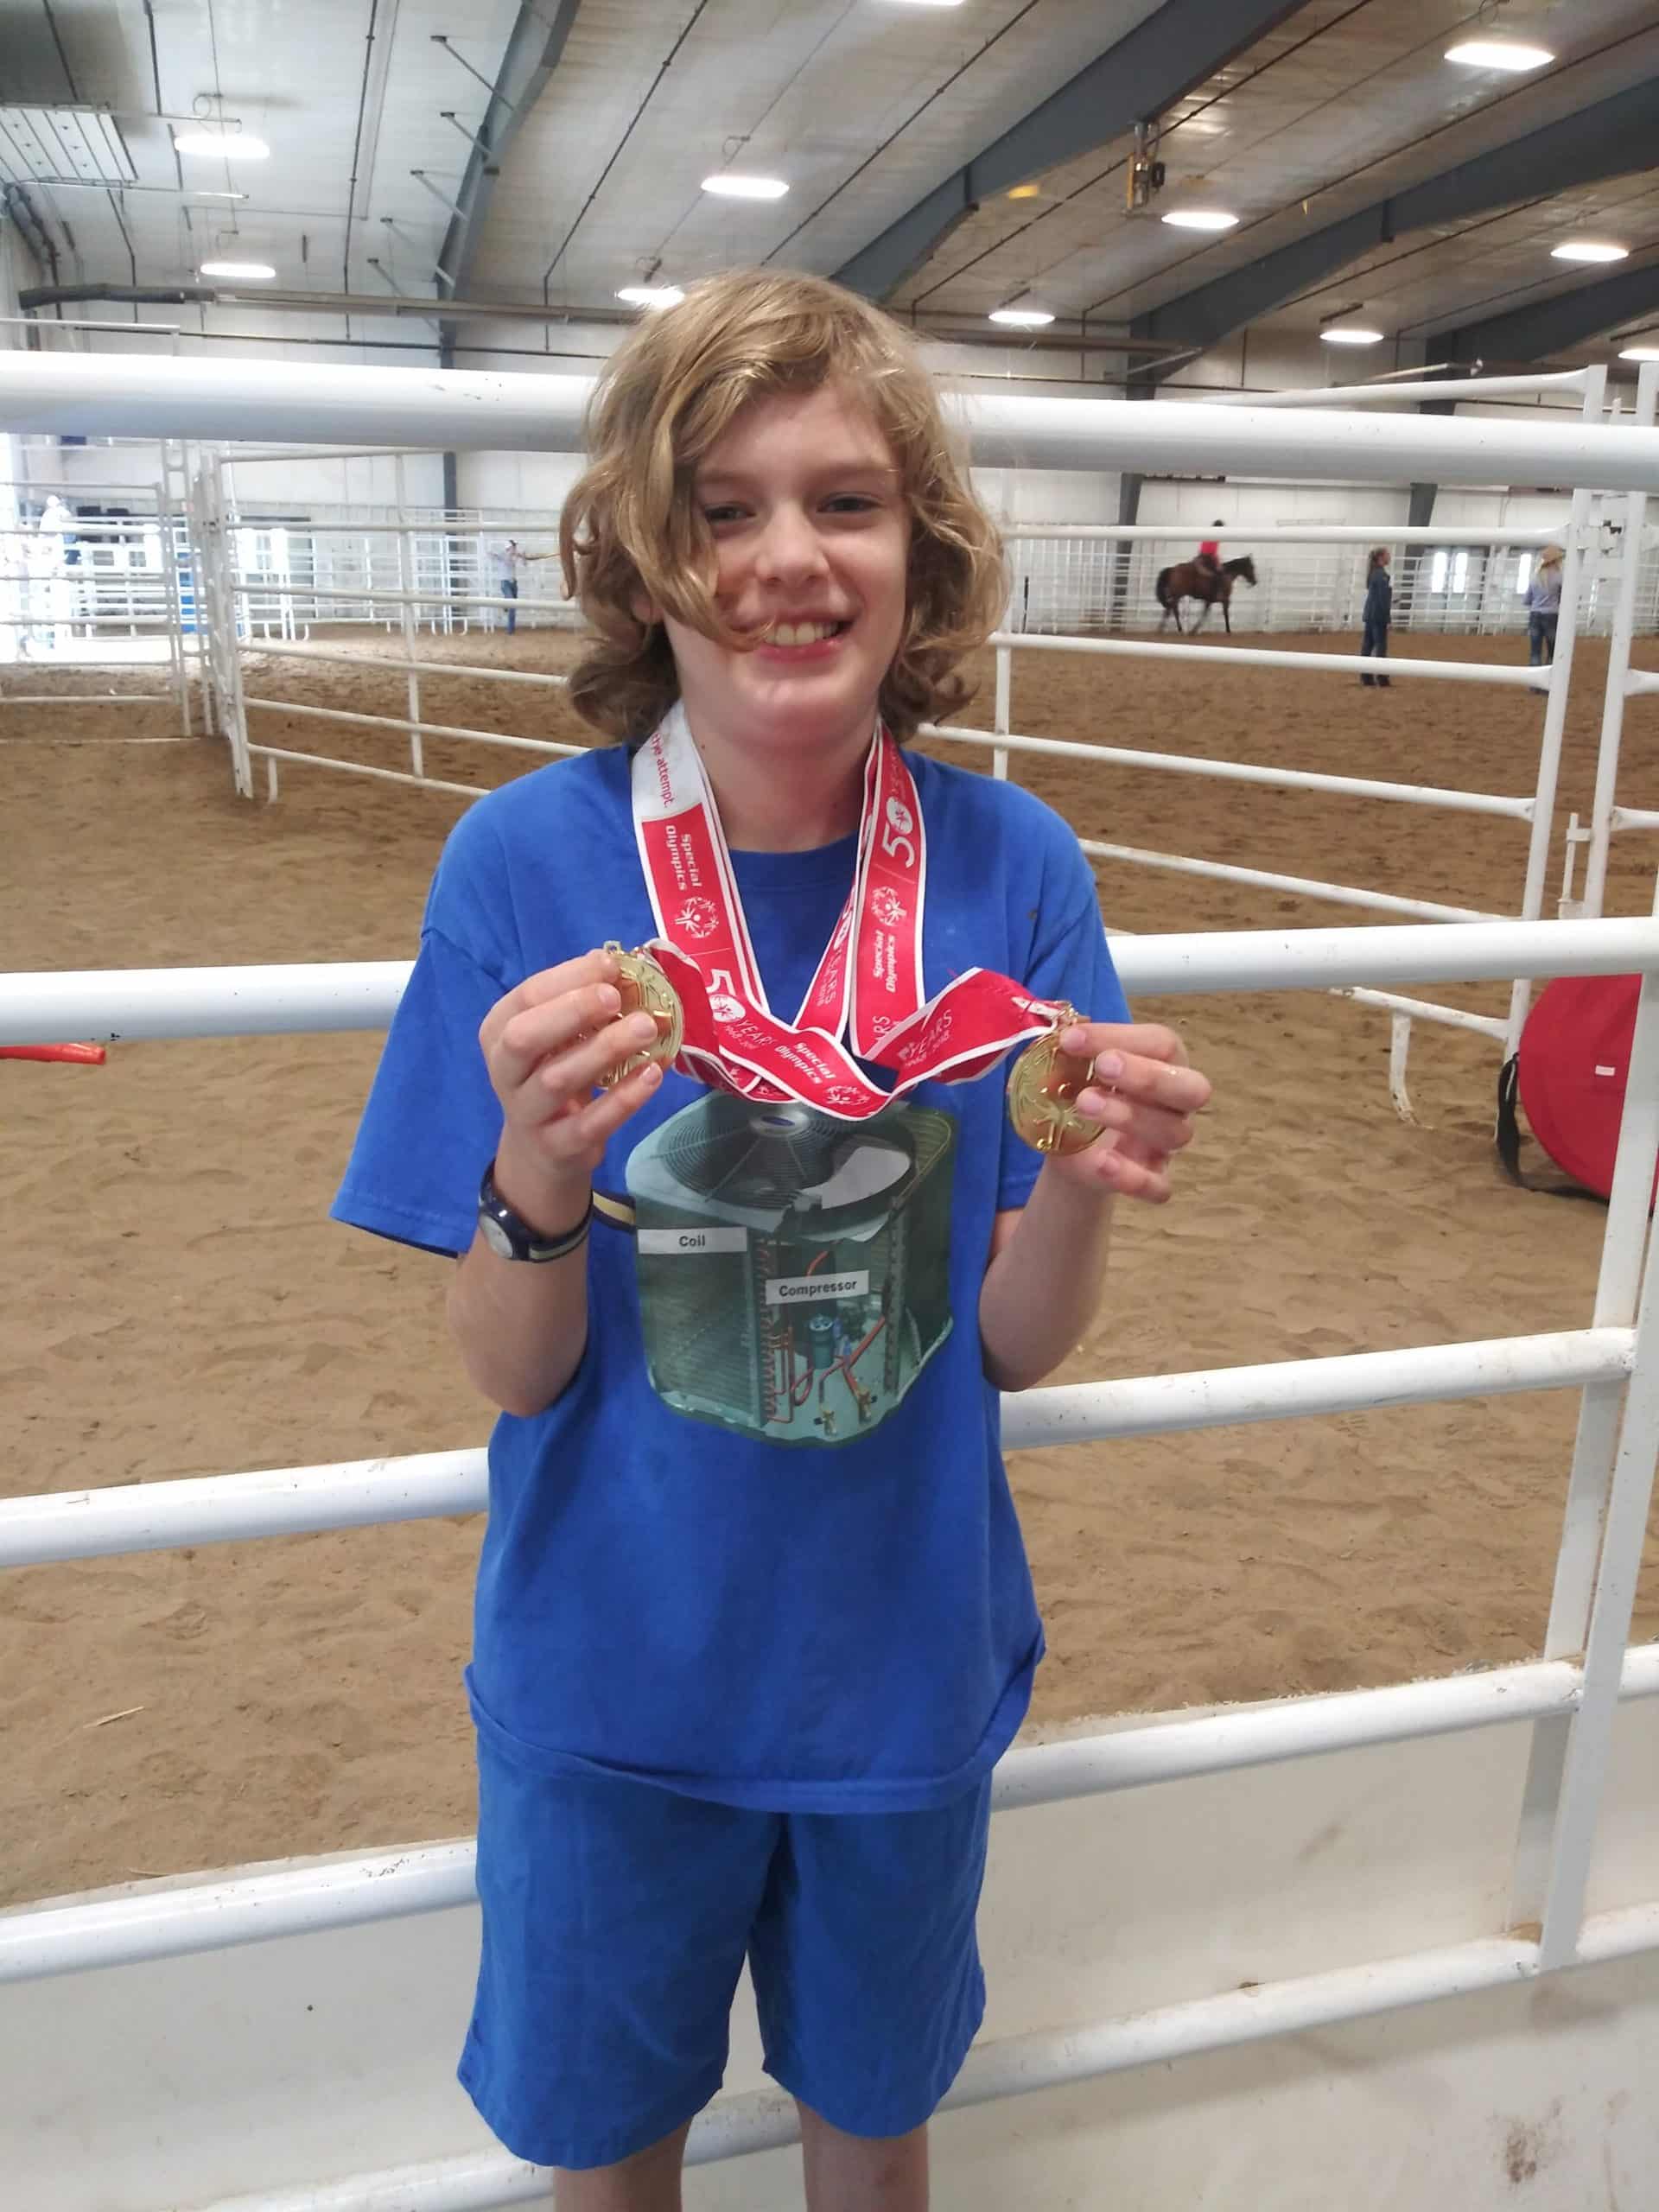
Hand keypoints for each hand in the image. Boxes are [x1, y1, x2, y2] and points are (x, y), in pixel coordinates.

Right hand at [478, 947, 663, 1226]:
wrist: (542, 1151)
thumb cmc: (553, 1074)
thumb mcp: (559, 1037)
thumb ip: (580, 1002)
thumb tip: (615, 964)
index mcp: (499, 1031)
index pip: (527, 997)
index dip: (569, 978)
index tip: (611, 965)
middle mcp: (505, 1071)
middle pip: (525, 1037)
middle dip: (572, 1011)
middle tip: (615, 997)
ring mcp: (527, 1113)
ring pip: (558, 1079)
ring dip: (605, 1050)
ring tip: (647, 1028)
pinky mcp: (557, 1147)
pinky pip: (589, 1123)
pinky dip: (623, 1099)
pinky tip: (652, 1074)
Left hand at [1051, 1020, 1211, 1203]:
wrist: (1072, 1150)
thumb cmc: (1084, 1093)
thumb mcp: (1074, 1069)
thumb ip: (1074, 1052)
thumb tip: (1061, 1031)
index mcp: (1164, 1063)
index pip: (1162, 1044)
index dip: (1120, 1037)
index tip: (1071, 1039)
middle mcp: (1175, 1104)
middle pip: (1190, 1088)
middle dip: (1148, 1076)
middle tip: (1103, 1067)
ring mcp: (1167, 1145)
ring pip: (1174, 1132)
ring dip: (1130, 1116)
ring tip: (1083, 1105)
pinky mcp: (1154, 1180)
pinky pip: (1159, 1186)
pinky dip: (1133, 1177)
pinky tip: (1102, 1163)